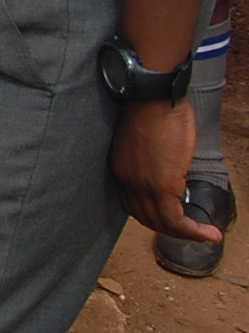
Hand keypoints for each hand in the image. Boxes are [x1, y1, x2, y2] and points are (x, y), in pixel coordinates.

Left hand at [111, 100, 224, 242]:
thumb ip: (152, 163)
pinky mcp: (161, 185)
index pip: (135, 206)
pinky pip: (176, 220)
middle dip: (171, 229)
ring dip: (186, 234)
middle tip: (193, 231)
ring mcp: (142, 185)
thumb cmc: (154, 112)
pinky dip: (194, 231)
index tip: (176, 220)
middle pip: (147, 218)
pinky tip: (210, 233)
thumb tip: (171, 174)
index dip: (156, 217)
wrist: (152, 97)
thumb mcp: (146, 144)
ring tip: (206, 235)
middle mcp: (126, 182)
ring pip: (162, 224)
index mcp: (121, 171)